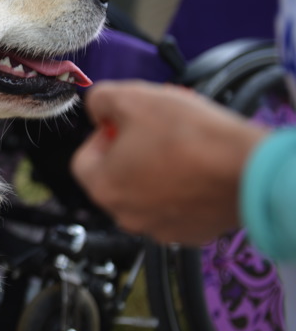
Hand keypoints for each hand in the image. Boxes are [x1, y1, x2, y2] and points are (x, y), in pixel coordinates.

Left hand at [71, 81, 267, 244]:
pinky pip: (174, 206)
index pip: (83, 158)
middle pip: (115, 175)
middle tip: (154, 131)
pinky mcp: (189, 233)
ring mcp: (158, 228)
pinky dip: (181, 188)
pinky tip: (197, 167)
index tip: (123, 124)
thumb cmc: (190, 138)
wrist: (247, 169)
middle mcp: (125, 215)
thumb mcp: (132, 98)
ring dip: (155, 168)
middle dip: (130, 150)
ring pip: (145, 191)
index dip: (102, 135)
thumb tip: (97, 107)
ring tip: (180, 146)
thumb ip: (101, 100)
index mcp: (103, 187)